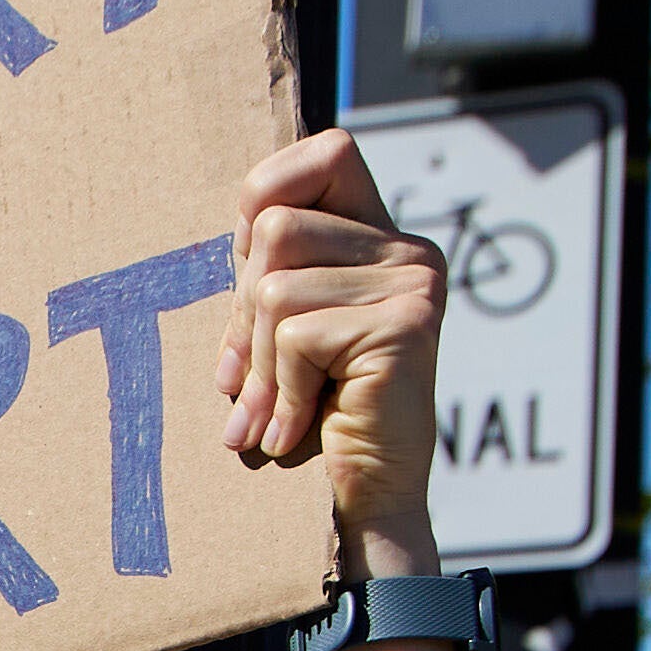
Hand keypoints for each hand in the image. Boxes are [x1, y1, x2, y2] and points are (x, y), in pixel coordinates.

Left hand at [216, 130, 443, 561]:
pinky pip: (296, 336)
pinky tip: (295, 428)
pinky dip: (282, 391)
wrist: (366, 499)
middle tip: (253, 379)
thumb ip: (271, 270)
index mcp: (382, 236)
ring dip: (260, 364)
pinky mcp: (405, 325)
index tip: (247, 263)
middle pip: (274, 229)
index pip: (327, 151)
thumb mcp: (283, 327)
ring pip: (275, 288)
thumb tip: (238, 223)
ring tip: (275, 412)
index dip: (269, 188)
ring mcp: (413, 283)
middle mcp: (408, 249)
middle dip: (243, 314)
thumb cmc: (315, 414)